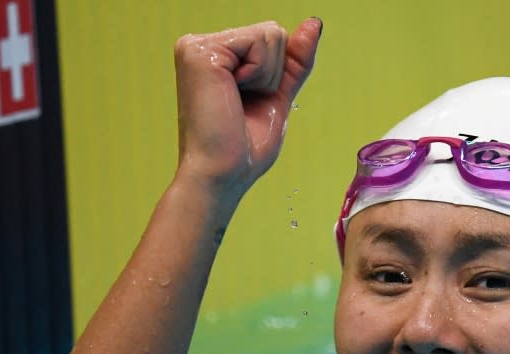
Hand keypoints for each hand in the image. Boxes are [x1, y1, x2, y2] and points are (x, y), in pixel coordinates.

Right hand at [173, 18, 321, 201]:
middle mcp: (198, 44)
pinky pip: (261, 41)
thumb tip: (314, 22)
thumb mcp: (277, 96)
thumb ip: (294, 60)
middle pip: (272, 32)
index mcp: (212, 55)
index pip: (270, 39)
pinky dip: (261, 74)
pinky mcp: (201, 50)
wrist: (223, 174)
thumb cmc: (244, 148)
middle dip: (274, 74)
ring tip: (237, 102)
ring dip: (268, 76)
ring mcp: (196, 45)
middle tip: (243, 105)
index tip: (249, 104)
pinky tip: (233, 95)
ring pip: (270, 33)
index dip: (276, 75)